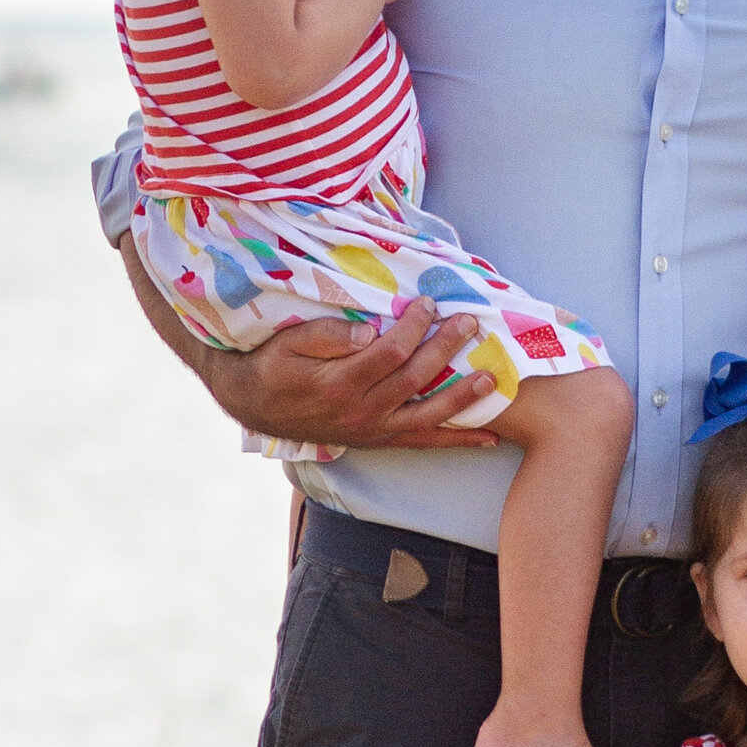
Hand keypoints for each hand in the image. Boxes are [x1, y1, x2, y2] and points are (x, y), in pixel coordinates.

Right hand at [207, 302, 499, 450]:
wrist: (254, 406)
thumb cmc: (273, 365)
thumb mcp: (288, 343)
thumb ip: (326, 336)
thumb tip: (368, 332)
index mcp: (339, 383)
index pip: (389, 352)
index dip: (413, 327)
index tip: (427, 303)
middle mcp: (360, 412)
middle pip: (414, 379)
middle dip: (445, 349)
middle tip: (470, 323)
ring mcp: (373, 430)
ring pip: (427, 416)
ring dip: (463, 399)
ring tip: (492, 380)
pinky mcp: (379, 440)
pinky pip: (424, 443)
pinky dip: (457, 441)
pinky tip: (490, 438)